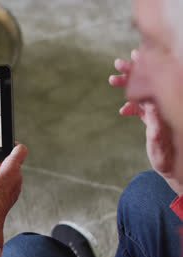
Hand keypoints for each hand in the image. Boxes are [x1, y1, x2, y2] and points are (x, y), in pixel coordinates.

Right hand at [109, 50, 181, 193]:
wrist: (174, 169)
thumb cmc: (167, 160)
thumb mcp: (160, 148)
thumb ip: (155, 132)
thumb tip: (151, 113)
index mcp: (168, 109)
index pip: (157, 83)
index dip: (146, 69)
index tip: (134, 58)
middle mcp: (165, 107)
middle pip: (151, 83)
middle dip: (134, 72)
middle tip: (118, 64)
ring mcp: (160, 111)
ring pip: (145, 92)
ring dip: (129, 85)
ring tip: (112, 79)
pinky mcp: (155, 118)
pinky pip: (142, 105)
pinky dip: (132, 105)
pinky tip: (123, 111)